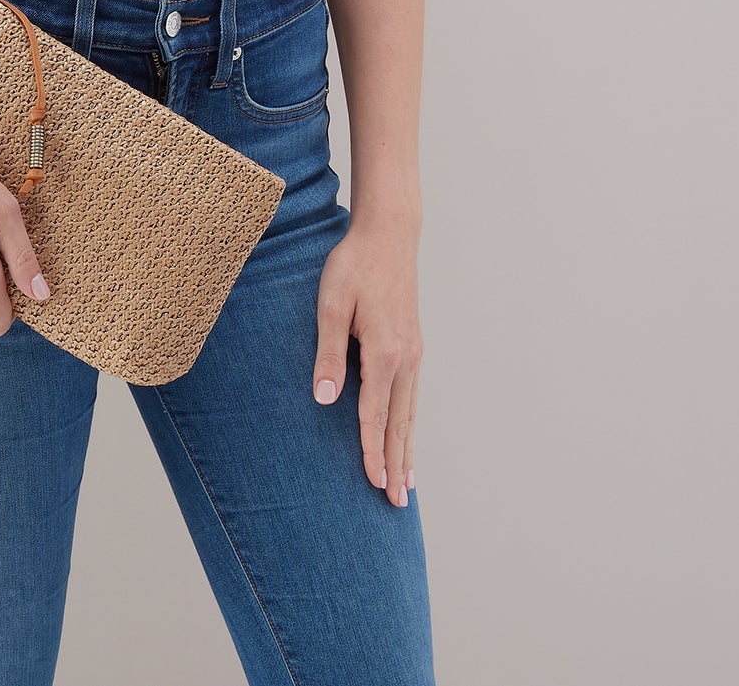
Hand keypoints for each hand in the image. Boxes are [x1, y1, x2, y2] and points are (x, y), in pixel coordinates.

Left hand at [312, 206, 422, 505]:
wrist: (389, 235)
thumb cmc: (353, 265)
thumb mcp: (330, 304)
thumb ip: (328, 352)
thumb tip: (325, 399)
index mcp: (383, 351)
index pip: (374, 413)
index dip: (371, 451)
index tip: (373, 483)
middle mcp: (405, 358)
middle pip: (399, 422)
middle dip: (396, 463)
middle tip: (397, 504)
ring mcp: (413, 353)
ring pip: (410, 412)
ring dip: (407, 449)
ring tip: (408, 485)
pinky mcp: (413, 346)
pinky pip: (412, 396)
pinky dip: (410, 423)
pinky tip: (407, 436)